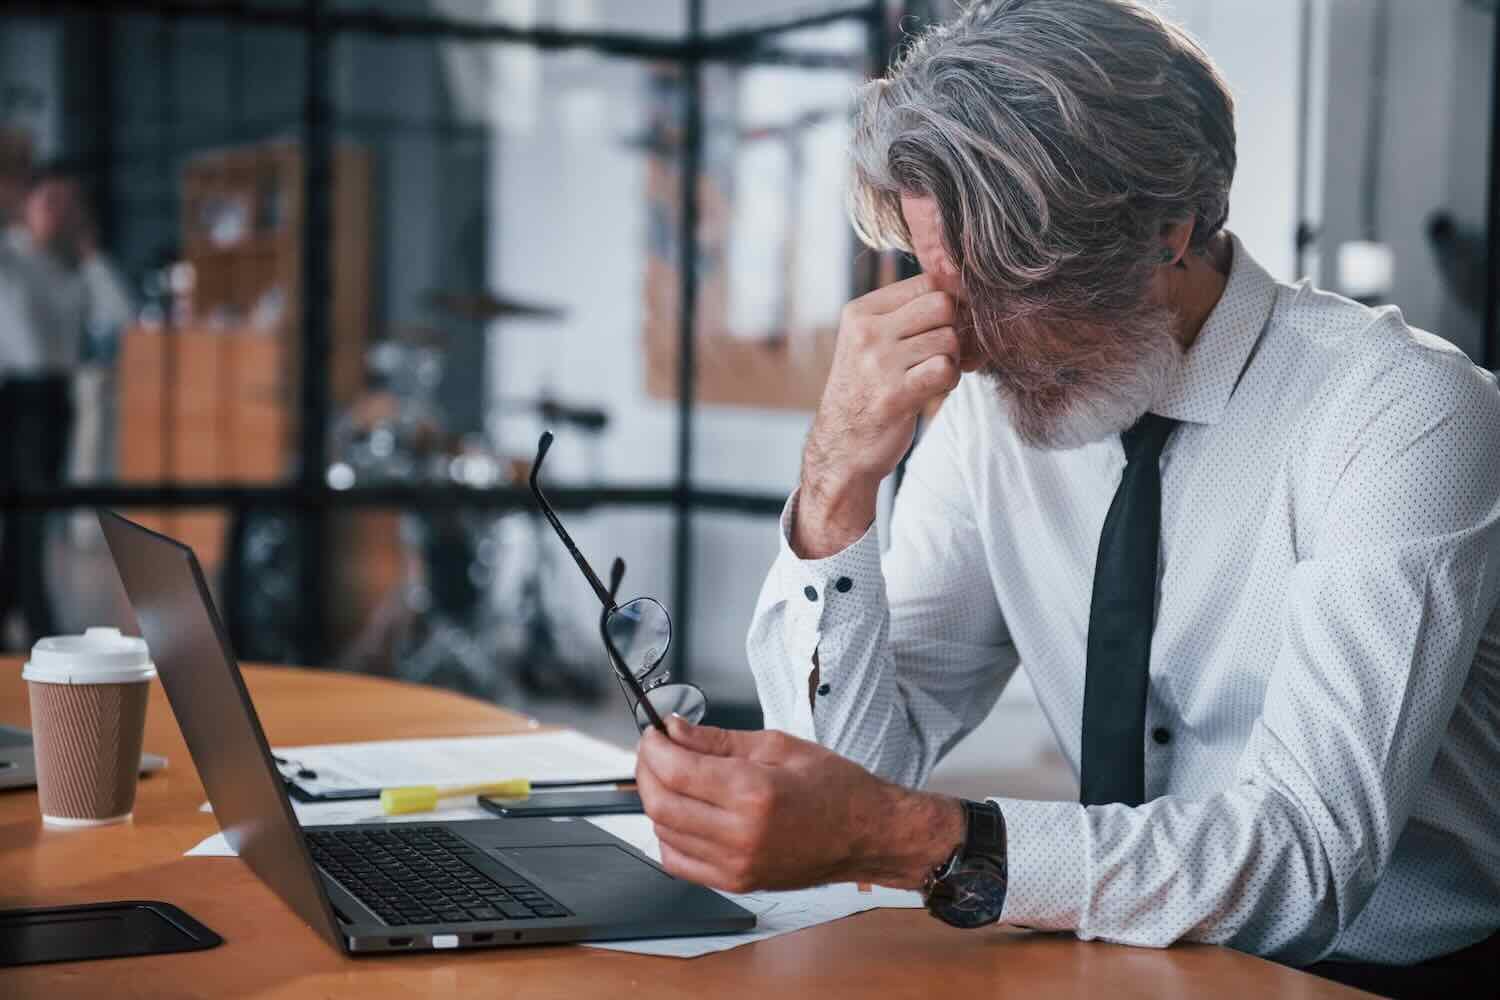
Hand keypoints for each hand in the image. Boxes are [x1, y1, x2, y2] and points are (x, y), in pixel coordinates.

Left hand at [635, 715, 964, 893]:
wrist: (867, 834)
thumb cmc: (835, 788)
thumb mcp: (777, 745)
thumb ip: (717, 740)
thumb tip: (675, 731)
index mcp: (754, 792)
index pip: (676, 770)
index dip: (653, 747)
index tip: (653, 733)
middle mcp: (741, 834)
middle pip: (661, 803)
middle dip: (646, 771)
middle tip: (654, 750)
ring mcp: (737, 864)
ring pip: (664, 832)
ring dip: (656, 800)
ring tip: (671, 776)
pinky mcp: (737, 883)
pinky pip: (679, 862)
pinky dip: (668, 835)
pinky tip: (682, 813)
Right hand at [796, 274, 963, 557]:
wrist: (841, 448)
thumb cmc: (865, 391)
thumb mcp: (870, 341)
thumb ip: (906, 313)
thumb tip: (961, 285)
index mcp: (860, 312)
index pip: (926, 282)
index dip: (948, 302)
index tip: (944, 327)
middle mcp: (867, 332)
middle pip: (942, 305)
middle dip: (953, 329)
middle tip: (944, 352)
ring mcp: (879, 363)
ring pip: (948, 339)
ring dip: (952, 360)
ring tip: (931, 375)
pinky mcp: (895, 395)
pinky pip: (946, 370)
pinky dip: (949, 381)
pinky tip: (932, 390)